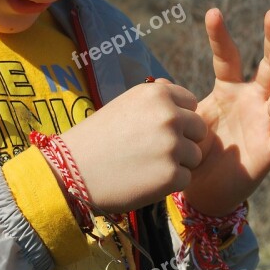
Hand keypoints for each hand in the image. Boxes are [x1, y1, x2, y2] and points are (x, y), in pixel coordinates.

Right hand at [59, 81, 206, 213]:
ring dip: (176, 163)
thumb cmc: (97, 138)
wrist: (71, 170)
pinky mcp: (171, 175)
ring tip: (145, 165)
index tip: (155, 129)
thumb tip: (171, 86)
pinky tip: (144, 180)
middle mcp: (169, 116)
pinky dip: (168, 183)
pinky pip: (185, 178)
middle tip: (152, 150)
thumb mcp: (125, 104)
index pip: (191, 103)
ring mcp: (172, 146)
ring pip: (194, 156)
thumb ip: (153, 97)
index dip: (178, 118)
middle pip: (199, 129)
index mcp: (157, 93)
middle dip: (183, 140)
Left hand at [184, 8, 269, 215]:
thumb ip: (175, 102)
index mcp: (230, 89)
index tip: (212, 13)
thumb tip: (156, 82)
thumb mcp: (183, 122)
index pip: (229, 56)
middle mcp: (254, 100)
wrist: (201, 192)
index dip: (221, 36)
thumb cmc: (194, 153)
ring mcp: (267, 121)